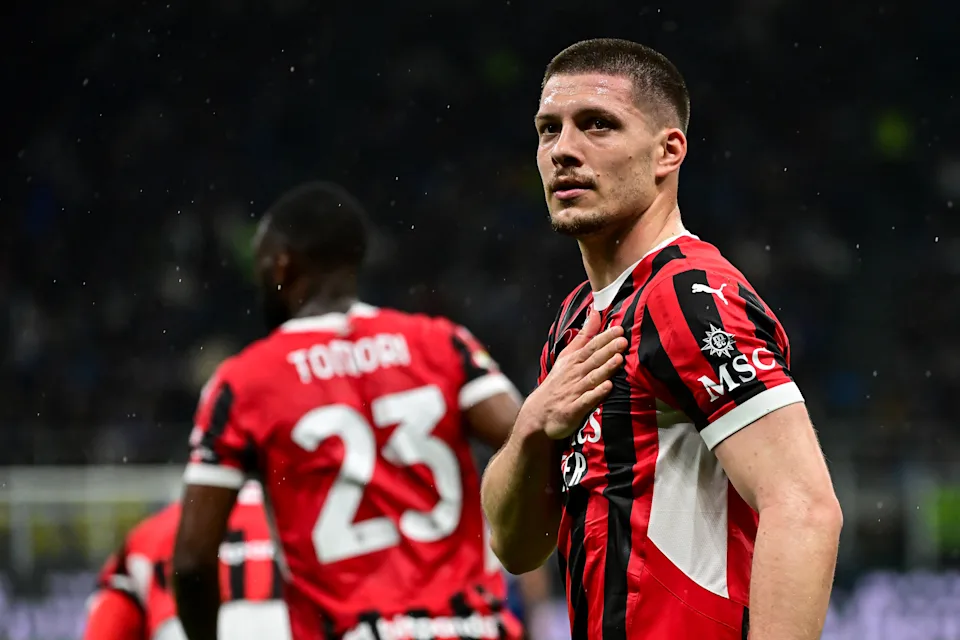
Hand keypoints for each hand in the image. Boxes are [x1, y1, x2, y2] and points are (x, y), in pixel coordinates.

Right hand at [524, 310, 626, 439]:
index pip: (591, 346)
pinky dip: (596, 393)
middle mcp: (575, 374)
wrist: (538, 413)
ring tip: (618, 359)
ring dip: (605, 368)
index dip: (605, 337)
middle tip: (622, 340)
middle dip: (608, 349)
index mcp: (574, 361)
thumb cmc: (558, 382)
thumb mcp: (567, 356)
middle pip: (593, 359)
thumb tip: (595, 314)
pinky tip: (608, 387)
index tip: (618, 329)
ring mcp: (575, 391)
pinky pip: (587, 400)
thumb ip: (583, 336)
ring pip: (592, 377)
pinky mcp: (574, 409)